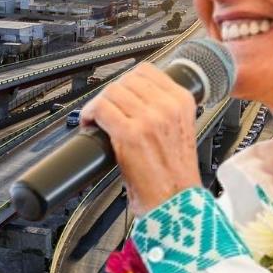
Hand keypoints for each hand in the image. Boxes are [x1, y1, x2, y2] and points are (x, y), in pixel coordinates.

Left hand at [78, 63, 201, 214]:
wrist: (176, 202)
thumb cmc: (175, 174)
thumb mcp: (180, 129)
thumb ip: (164, 109)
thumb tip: (134, 98)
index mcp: (182, 101)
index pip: (146, 71)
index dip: (126, 81)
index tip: (120, 93)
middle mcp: (167, 106)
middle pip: (126, 80)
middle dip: (111, 94)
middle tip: (106, 109)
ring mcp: (149, 119)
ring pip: (111, 92)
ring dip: (99, 103)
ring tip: (97, 118)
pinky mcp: (130, 134)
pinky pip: (101, 109)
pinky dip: (89, 114)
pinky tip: (90, 124)